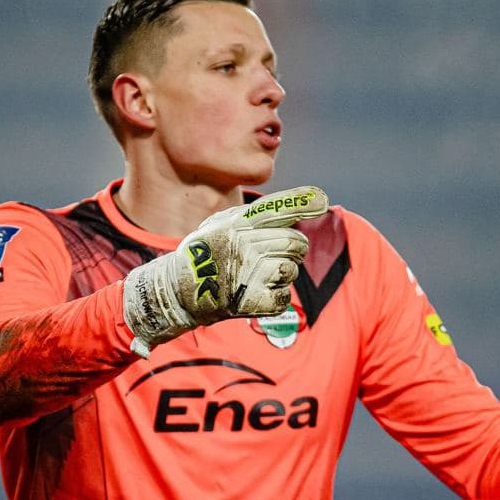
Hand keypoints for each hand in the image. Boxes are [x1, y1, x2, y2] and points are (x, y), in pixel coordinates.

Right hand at [123, 186, 328, 357]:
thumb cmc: (203, 255)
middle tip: (279, 256)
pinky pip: (284, 296)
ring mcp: (248, 273)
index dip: (301, 203)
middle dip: (294, 251)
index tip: (322, 199)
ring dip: (283, 275)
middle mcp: (244, 245)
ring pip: (291, 270)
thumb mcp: (218, 224)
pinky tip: (259, 294)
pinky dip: (276, 298)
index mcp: (237, 224)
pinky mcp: (252, 300)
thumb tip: (293, 208)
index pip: (276, 210)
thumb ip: (251, 216)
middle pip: (294, 243)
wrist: (177, 292)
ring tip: (261, 276)